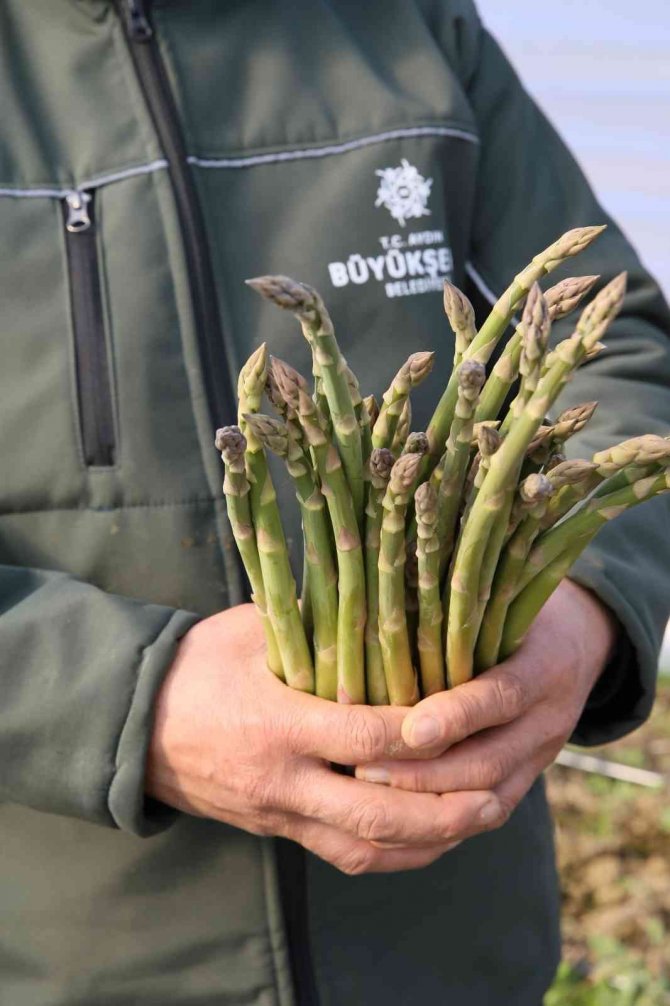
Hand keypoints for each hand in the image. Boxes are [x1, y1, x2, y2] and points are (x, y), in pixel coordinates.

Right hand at [146, 603, 503, 874]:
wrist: (135, 726)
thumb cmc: (197, 665)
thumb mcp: (251, 631)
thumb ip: (315, 623)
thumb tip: (380, 598)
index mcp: (278, 722)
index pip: (363, 738)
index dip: (421, 738)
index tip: (467, 725)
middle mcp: (283, 779)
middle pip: (376, 812)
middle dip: (443, 812)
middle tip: (497, 797)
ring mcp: (279, 813)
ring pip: (365, 848)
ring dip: (428, 841)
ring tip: (480, 820)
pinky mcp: (278, 830)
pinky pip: (343, 857)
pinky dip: (393, 853)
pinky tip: (431, 840)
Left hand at [355, 580, 617, 831]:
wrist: (578, 642)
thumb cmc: (515, 606)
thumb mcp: (499, 600)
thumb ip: (455, 615)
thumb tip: (381, 615)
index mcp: (545, 665)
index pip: (503, 696)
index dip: (458, 716)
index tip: (411, 729)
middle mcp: (549, 717)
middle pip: (489, 760)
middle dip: (424, 774)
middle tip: (363, 771)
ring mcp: (541, 757)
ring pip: (486, 799)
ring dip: (425, 804)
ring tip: (368, 797)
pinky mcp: (527, 782)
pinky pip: (487, 817)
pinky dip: (442, 826)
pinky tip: (394, 823)